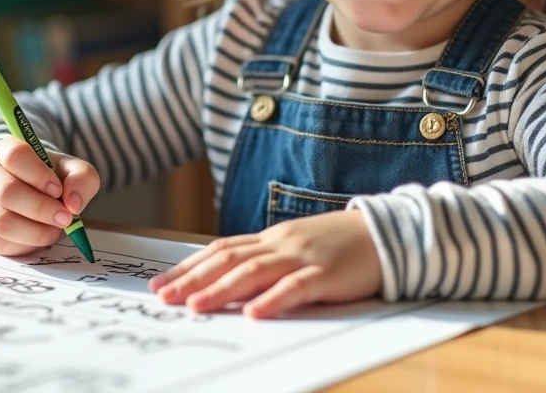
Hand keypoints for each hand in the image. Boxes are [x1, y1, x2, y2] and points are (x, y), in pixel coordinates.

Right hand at [0, 136, 99, 255]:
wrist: (25, 190)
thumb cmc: (49, 177)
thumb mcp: (70, 169)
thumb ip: (81, 178)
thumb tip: (74, 204)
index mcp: (6, 149)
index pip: (15, 156)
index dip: (38, 174)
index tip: (58, 189)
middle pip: (7, 192)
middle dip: (41, 209)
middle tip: (66, 218)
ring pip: (1, 222)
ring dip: (35, 232)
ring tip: (55, 230)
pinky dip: (25, 245)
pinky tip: (40, 237)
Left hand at [148, 210, 381, 317]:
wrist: (386, 232)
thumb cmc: (339, 245)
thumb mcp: (296, 249)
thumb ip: (267, 262)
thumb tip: (227, 284)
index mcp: (271, 239)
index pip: (220, 251)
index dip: (188, 267)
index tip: (159, 284)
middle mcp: (281, 244)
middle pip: (228, 260)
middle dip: (192, 279)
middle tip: (163, 297)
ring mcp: (303, 256)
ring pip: (255, 271)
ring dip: (222, 289)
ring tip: (195, 306)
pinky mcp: (327, 274)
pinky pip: (296, 288)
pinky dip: (273, 300)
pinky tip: (254, 313)